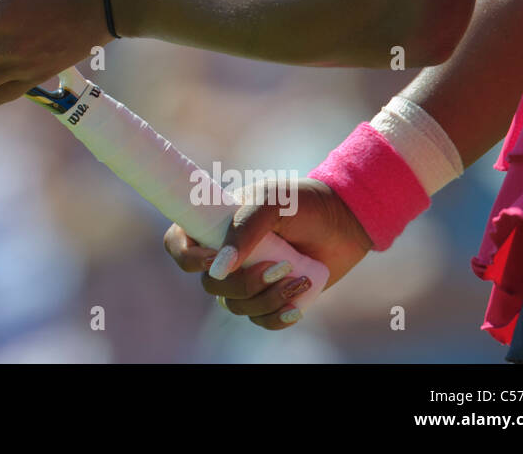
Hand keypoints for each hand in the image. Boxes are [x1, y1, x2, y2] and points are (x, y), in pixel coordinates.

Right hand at [164, 178, 370, 329]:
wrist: (344, 221)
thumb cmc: (301, 202)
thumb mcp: (271, 202)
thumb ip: (243, 229)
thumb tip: (219, 270)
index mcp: (213, 225)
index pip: (177, 246)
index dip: (186, 258)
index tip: (214, 259)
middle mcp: (224, 255)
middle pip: (210, 285)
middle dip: (243, 283)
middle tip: (280, 266)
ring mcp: (246, 278)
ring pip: (235, 306)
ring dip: (266, 299)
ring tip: (300, 279)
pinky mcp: (270, 298)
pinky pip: (260, 321)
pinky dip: (276, 317)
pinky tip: (296, 306)